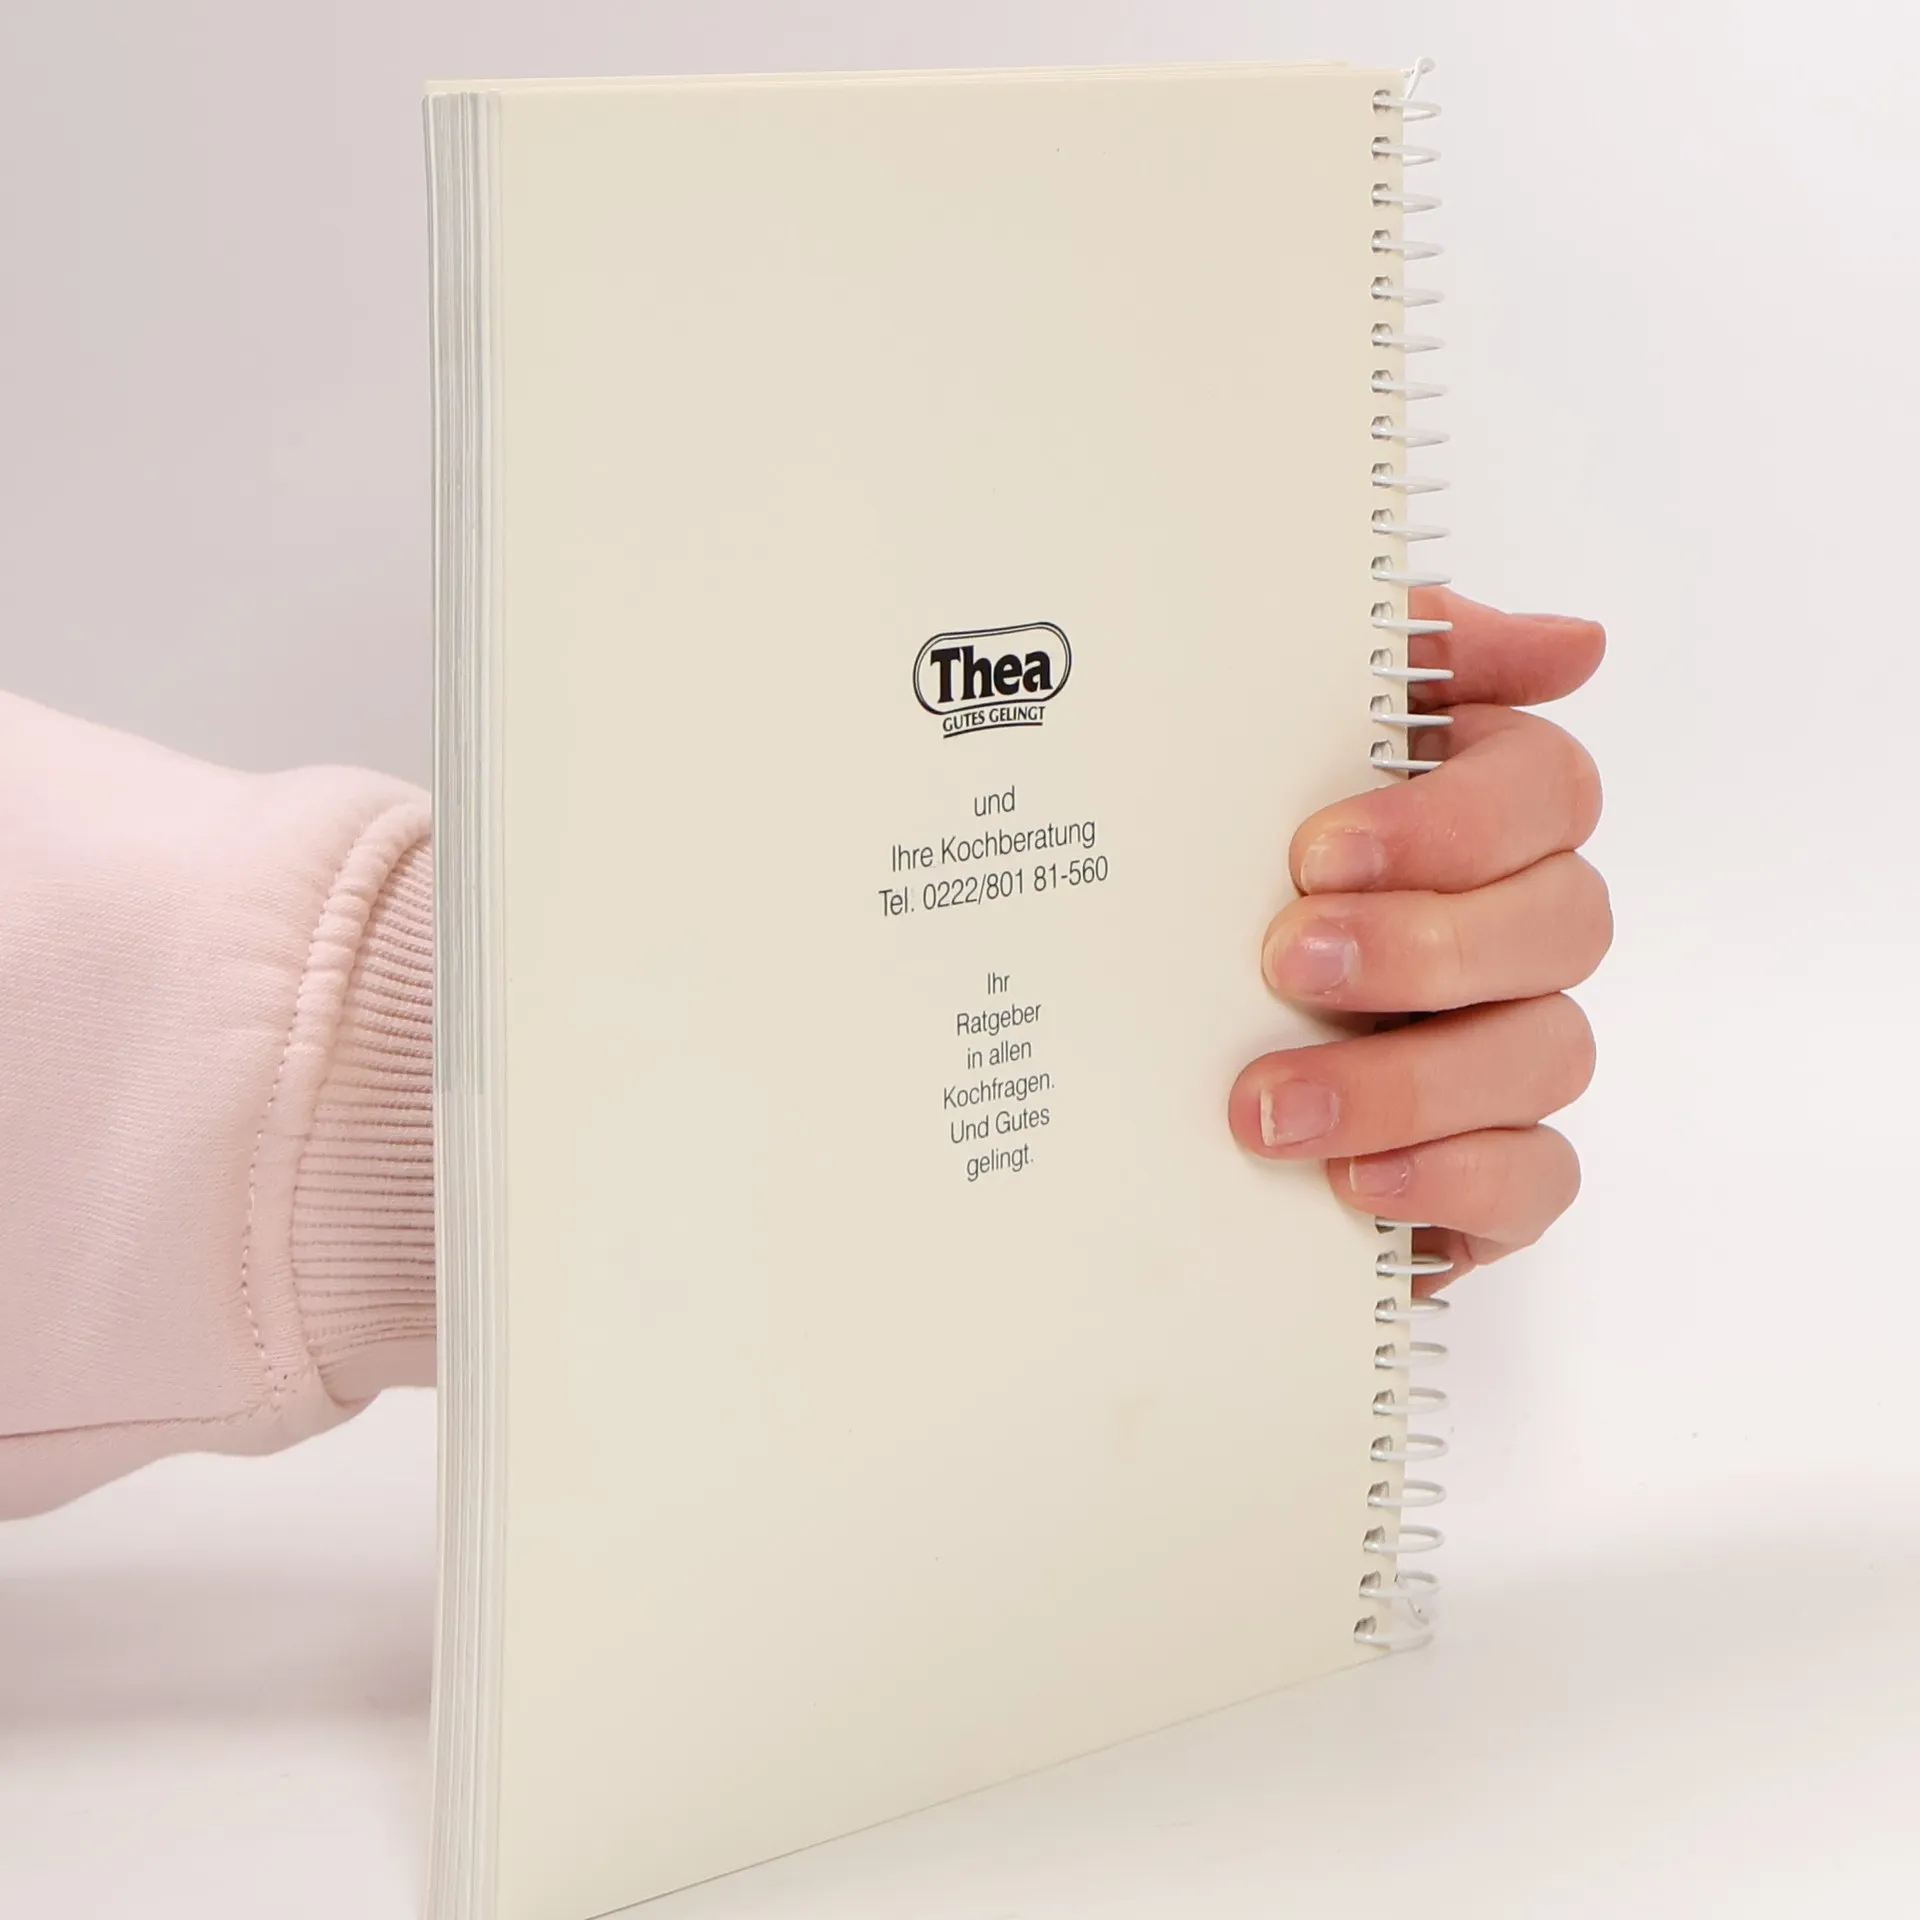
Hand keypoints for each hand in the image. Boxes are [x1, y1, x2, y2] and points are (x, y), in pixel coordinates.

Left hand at [1226, 588, 1607, 1291]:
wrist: (1139, 1045)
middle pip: (1566, 922)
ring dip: (1408, 1082)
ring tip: (1268, 1106)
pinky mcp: (1493, 1169)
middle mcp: (1518, 929)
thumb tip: (1572, 643)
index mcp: (1479, 815)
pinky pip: (1536, 1180)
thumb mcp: (1273, 741)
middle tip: (1285, 965)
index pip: (1547, 788)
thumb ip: (1402, 660)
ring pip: (1549, 1054)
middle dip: (1425, 948)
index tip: (1316, 853)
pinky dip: (1451, 1182)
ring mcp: (1514, 1050)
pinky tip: (1351, 1180)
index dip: (1450, 823)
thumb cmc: (1227, 871)